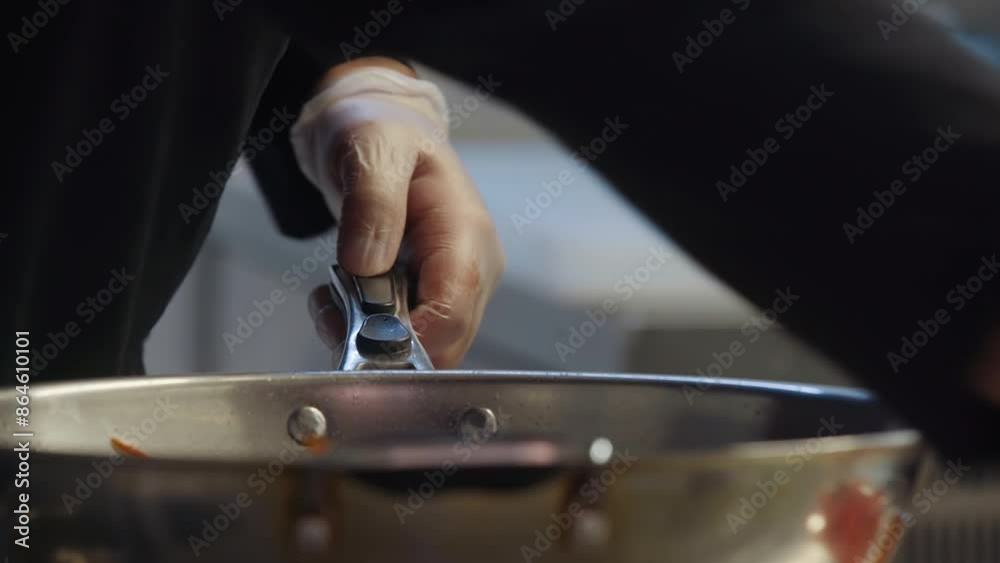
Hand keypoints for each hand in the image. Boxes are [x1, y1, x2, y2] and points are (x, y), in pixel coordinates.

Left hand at [299, 60, 503, 367]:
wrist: (380, 130)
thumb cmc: (381, 131)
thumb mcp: (372, 147)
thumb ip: (372, 202)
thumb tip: (366, 265)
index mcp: (467, 232)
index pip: (454, 310)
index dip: (408, 337)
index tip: (353, 330)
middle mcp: (474, 268)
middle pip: (443, 342)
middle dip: (383, 342)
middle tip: (332, 306)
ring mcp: (457, 286)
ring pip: (423, 347)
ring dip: (369, 338)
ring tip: (332, 295)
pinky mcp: (434, 296)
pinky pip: (407, 337)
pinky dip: (367, 332)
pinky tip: (343, 299)